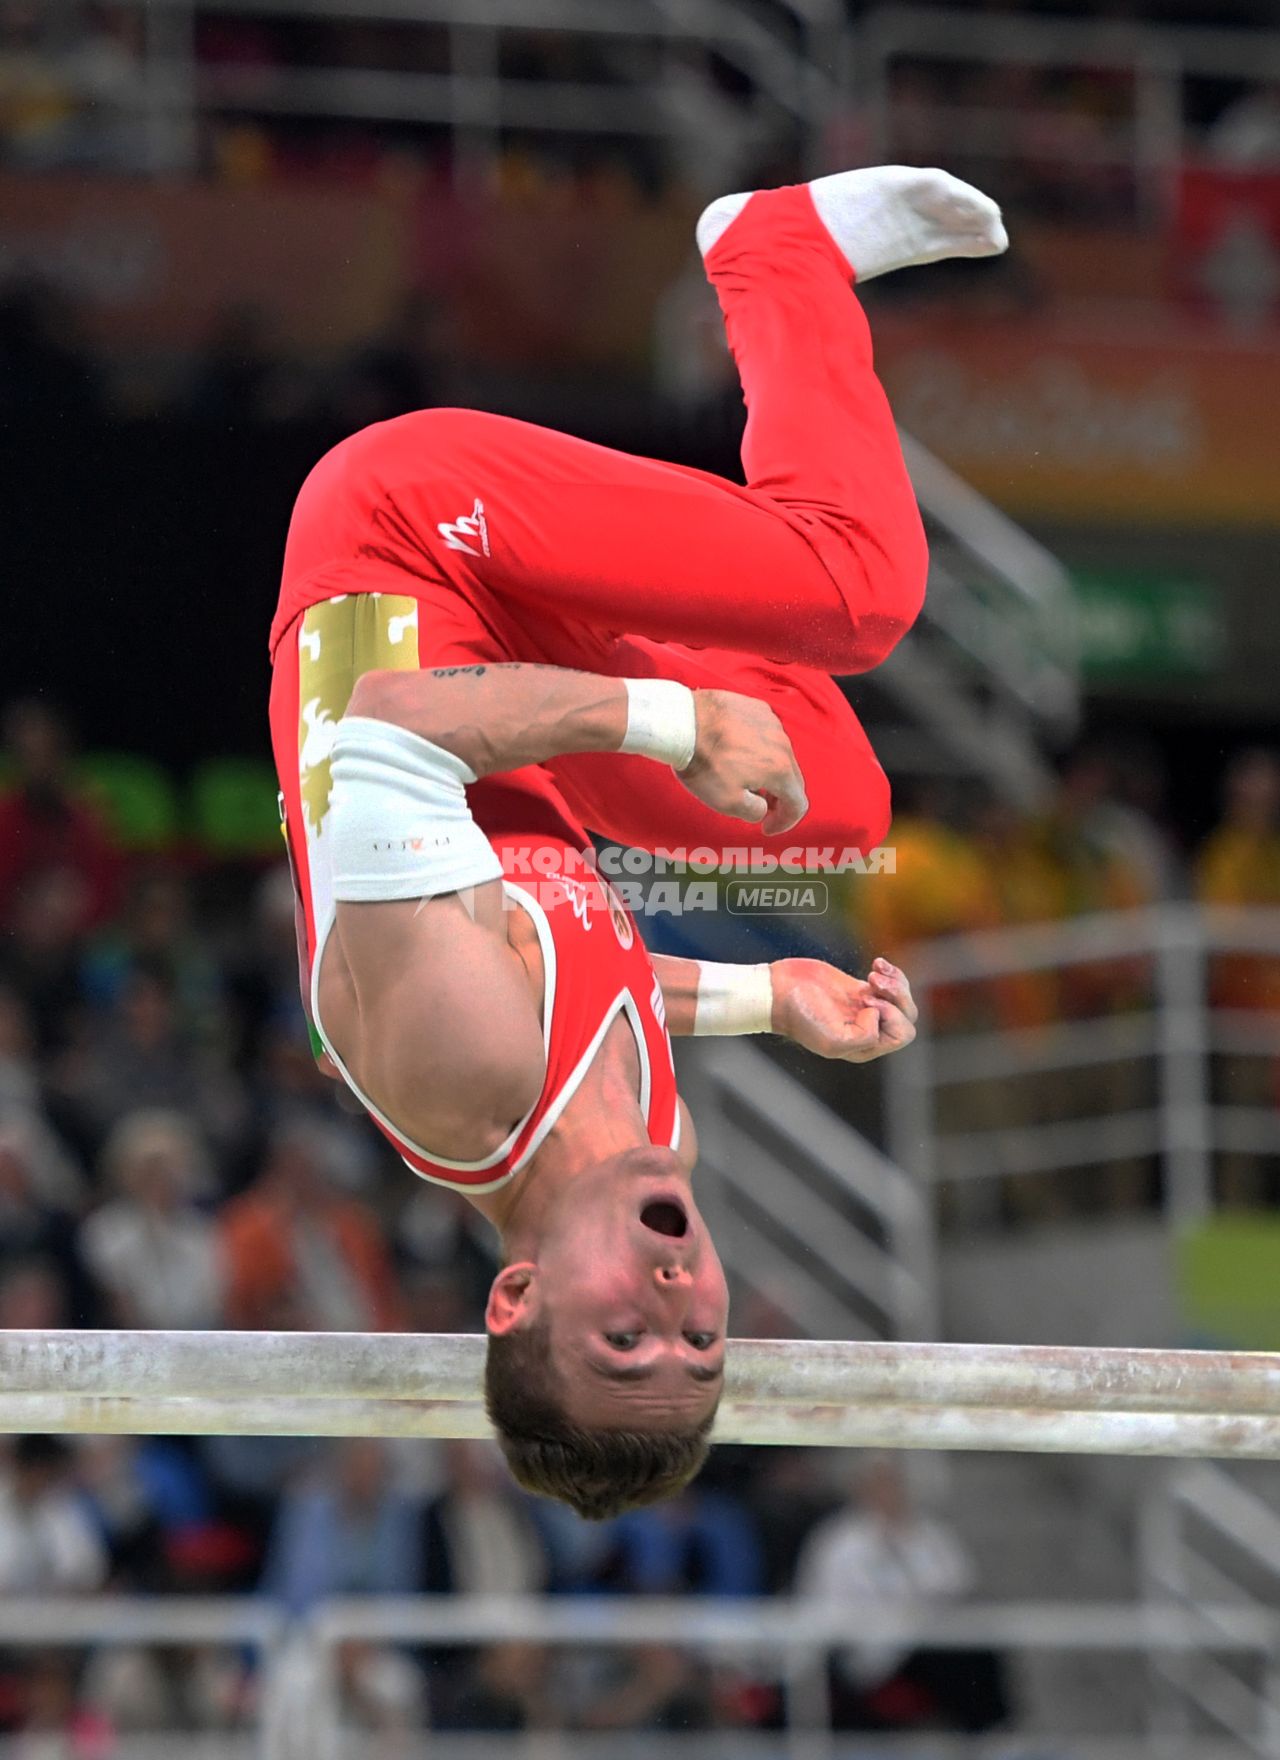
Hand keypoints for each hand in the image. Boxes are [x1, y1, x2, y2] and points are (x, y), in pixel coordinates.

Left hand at [678, 689, 807, 834]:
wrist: (683, 721)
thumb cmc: (703, 763)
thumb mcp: (727, 802)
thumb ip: (753, 812)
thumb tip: (763, 809)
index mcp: (780, 770)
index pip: (798, 803)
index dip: (785, 822)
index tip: (767, 827)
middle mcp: (782, 743)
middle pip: (792, 778)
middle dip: (779, 799)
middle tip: (759, 807)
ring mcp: (770, 722)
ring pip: (779, 754)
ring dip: (768, 772)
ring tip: (744, 779)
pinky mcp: (756, 707)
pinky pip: (766, 734)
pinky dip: (758, 749)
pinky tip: (737, 752)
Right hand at [770, 956, 916, 1062]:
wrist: (780, 990)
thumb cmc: (801, 1016)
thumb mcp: (831, 1040)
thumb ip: (864, 1038)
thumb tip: (877, 1015)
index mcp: (864, 1047)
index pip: (901, 1034)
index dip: (891, 1016)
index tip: (866, 1002)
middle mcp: (869, 1030)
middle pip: (907, 1017)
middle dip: (896, 996)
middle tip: (872, 984)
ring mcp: (865, 1008)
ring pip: (901, 999)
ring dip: (894, 982)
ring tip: (874, 973)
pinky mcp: (860, 989)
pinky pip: (890, 983)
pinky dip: (890, 971)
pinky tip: (876, 963)